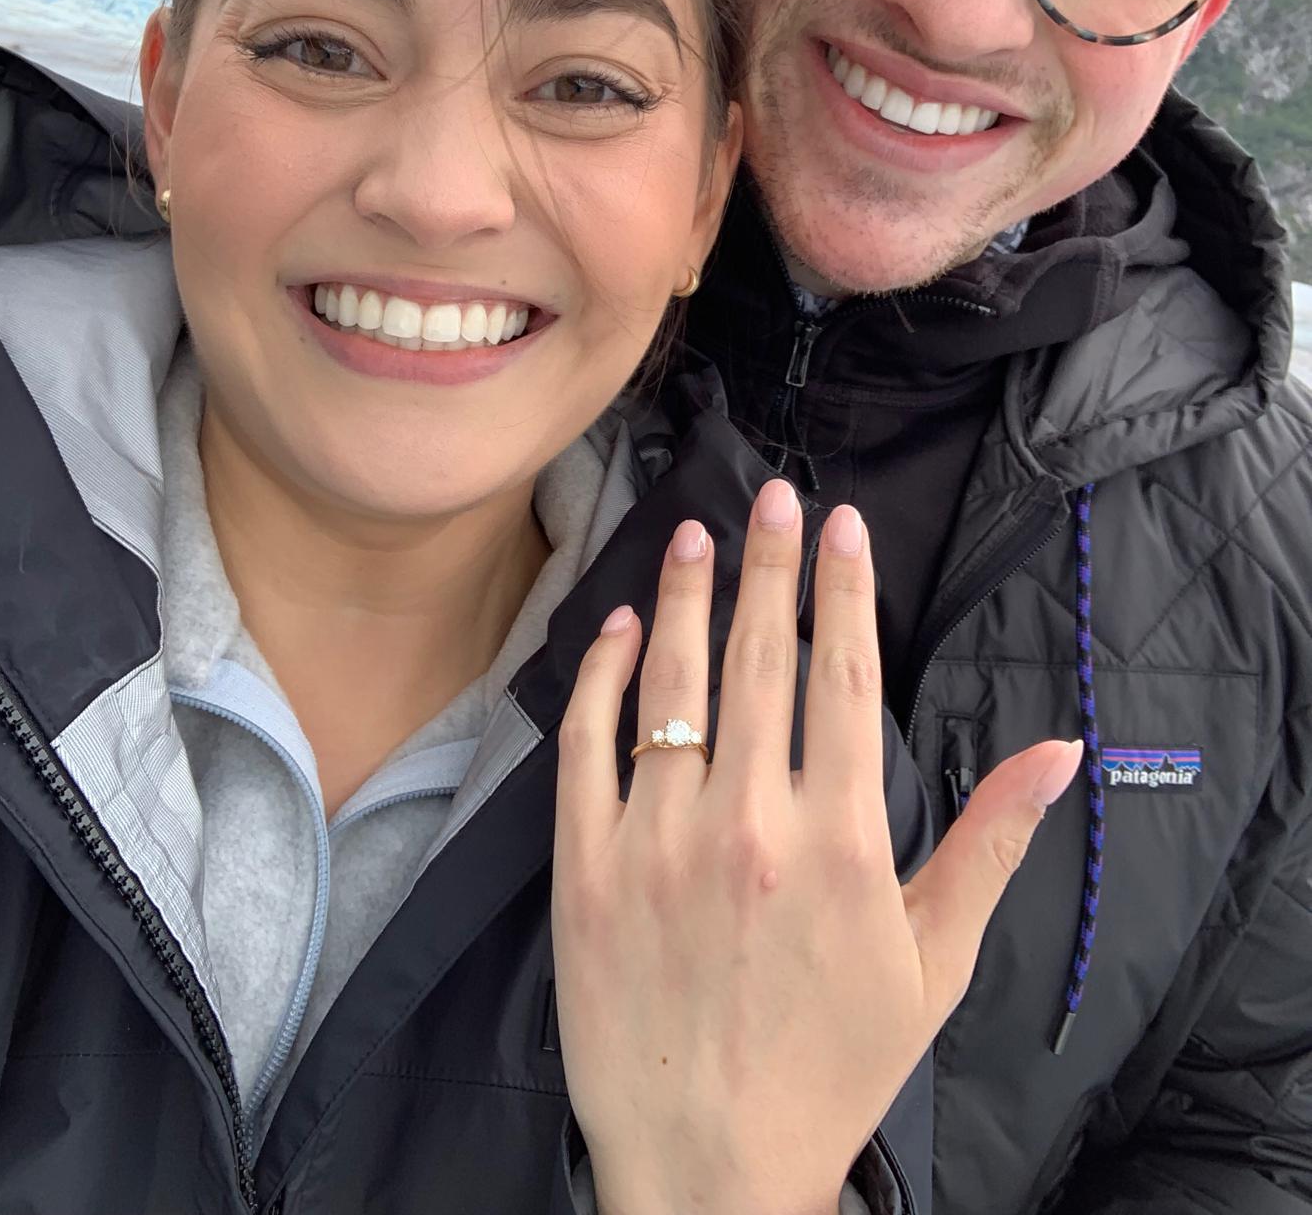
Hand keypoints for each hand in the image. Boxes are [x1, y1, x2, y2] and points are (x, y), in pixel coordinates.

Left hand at [552, 480, 1081, 1214]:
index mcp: (837, 838)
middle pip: (759, 658)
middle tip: (770, 495)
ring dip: (683, 598)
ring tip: (692, 535)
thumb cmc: (832, 1064)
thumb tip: (1059, 748)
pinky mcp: (584, 870)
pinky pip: (587, 746)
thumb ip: (991, 842)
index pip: (842, 675)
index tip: (839, 525)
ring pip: (671, 685)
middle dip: (767, 563)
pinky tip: (616, 629)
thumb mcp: (934, 961)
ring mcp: (656, 841)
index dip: (842, 588)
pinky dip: (599, 678)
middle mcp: (746, 822)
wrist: (709, 1164)